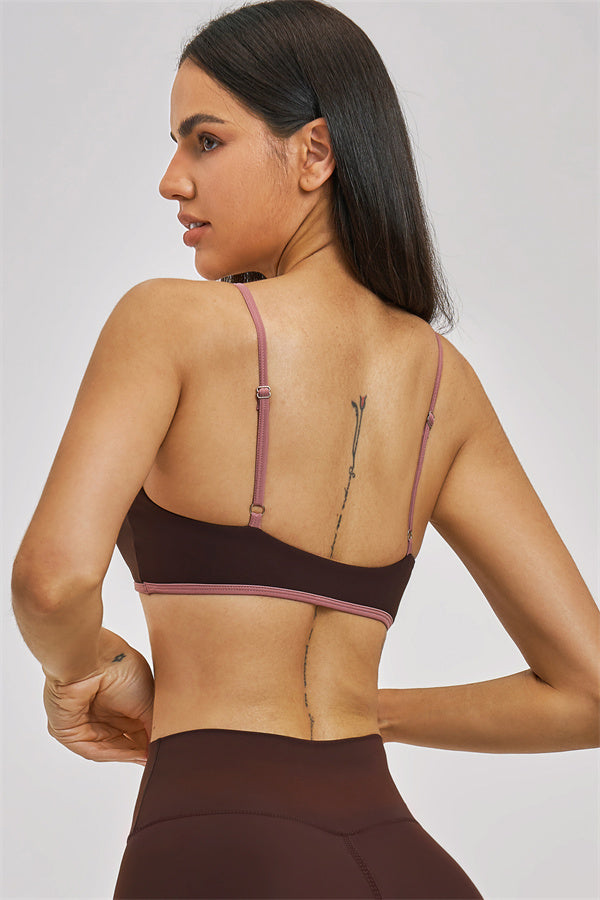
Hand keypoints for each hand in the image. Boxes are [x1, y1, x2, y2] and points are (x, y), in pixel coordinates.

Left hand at [43, 628, 153, 764]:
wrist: (90, 660)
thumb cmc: (120, 668)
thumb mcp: (148, 700)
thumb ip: (154, 726)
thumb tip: (162, 745)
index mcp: (122, 702)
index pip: (139, 730)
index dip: (152, 741)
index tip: (168, 751)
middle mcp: (104, 713)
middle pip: (125, 742)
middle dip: (142, 751)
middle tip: (161, 759)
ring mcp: (87, 723)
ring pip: (111, 748)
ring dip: (130, 754)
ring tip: (150, 758)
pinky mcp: (70, 732)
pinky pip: (93, 749)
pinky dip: (114, 754)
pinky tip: (132, 755)